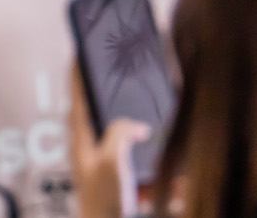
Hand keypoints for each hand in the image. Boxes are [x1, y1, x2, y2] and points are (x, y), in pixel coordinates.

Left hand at [67, 68, 149, 217]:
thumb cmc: (103, 202)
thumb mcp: (111, 161)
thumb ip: (120, 133)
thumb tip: (137, 125)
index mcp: (82, 141)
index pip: (77, 98)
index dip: (78, 75)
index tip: (79, 53)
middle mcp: (91, 151)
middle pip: (102, 116)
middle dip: (115, 101)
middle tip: (125, 82)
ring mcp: (107, 167)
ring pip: (127, 142)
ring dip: (144, 137)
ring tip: (162, 131)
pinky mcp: (123, 183)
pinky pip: (145, 169)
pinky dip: (163, 172)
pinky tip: (179, 179)